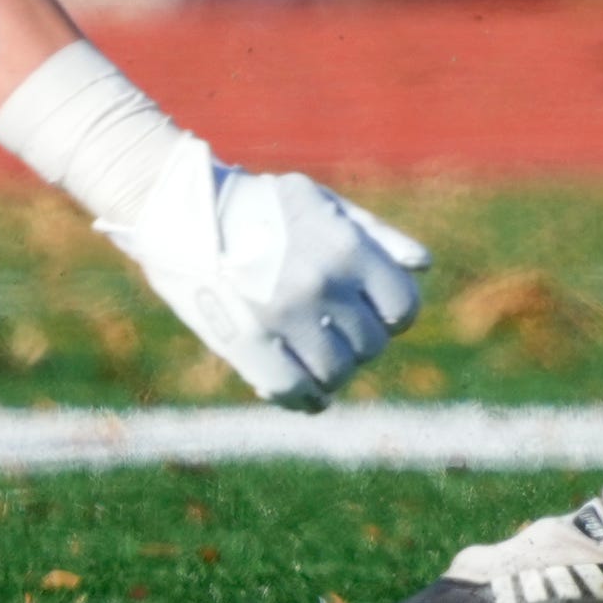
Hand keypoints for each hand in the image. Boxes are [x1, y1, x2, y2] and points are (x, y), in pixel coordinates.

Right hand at [101, 135, 430, 410]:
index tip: (374, 317)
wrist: (178, 207)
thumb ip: (375, 233)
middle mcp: (324, 284)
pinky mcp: (249, 343)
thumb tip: (423, 267)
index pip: (402, 307)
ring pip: (337, 374)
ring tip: (316, 362)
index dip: (392, 317)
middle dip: (357, 344)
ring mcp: (286, 317)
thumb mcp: (319, 202)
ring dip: (331, 374)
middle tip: (333, 335)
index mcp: (347, 248)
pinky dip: (304, 400)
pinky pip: (293, 392)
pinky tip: (303, 395)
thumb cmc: (256, 204)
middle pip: (371, 345)